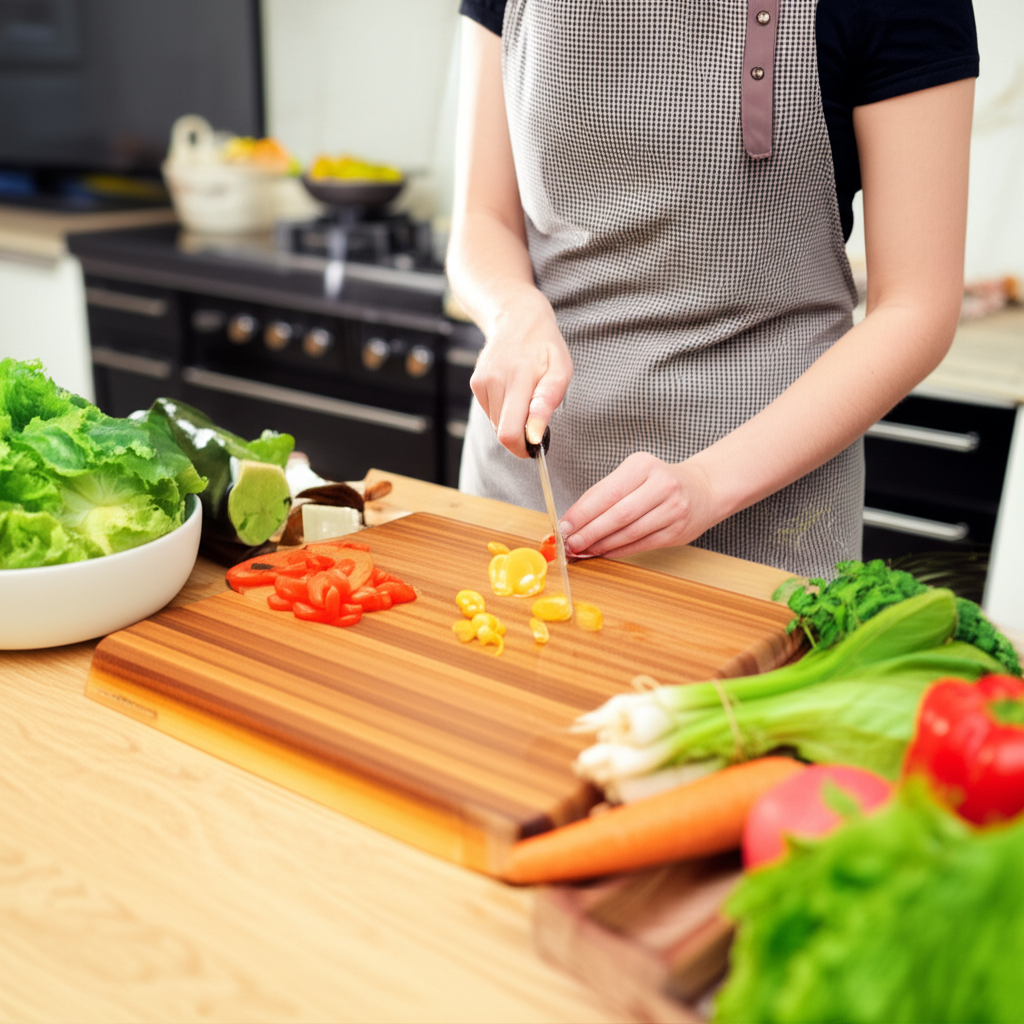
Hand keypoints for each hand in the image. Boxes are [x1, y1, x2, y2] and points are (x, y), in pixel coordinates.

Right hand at [470, 291, 572, 457]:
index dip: (522, 448)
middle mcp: (495, 380)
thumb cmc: (545, 346)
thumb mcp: (560, 371)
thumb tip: (534, 436)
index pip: (510, 432)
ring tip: (525, 397)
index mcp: (519, 378)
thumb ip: (547, 404)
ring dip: (513, 421)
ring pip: (496, 424)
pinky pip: (490, 413)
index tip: (535, 445)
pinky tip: (512, 391)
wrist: (517, 318)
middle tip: (536, 420)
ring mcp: (482, 382)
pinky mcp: (475, 383)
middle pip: (502, 432)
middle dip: (520, 437)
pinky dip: (503, 411)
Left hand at [559, 453, 716, 558]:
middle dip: (589, 532)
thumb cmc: (659, 482)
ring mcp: (673, 510)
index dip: (582, 512)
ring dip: (601, 544)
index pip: (607, 492)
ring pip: (629, 532)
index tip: (564, 525)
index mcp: (643, 466)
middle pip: (618, 514)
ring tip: (582, 549)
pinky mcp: (677, 531)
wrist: (703, 489)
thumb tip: (573, 518)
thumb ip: (604, 493)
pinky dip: (618, 550)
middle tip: (570, 543)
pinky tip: (603, 552)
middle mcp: (661, 486)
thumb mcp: (633, 474)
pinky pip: (641, 544)